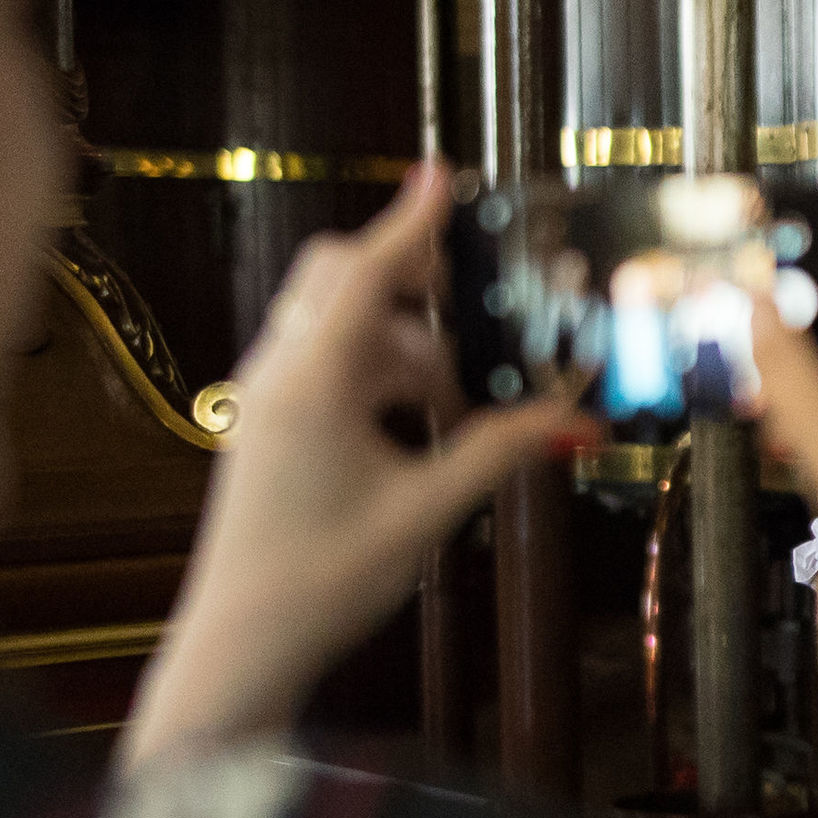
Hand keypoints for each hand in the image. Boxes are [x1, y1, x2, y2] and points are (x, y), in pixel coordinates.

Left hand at [123, 165, 591, 768]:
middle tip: (482, 302)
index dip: (411, 219)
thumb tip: (573, 420)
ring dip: (408, 341)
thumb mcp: (427, 511)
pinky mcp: (272, 423)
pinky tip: (425, 422)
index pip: (367, 271)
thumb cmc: (320, 581)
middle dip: (417, 281)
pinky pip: (330, 365)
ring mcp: (269, 397)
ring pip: (342, 326)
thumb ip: (499, 453)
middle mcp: (280, 374)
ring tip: (466, 398)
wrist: (243, 641)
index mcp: (312, 381)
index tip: (444, 176)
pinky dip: (382, 371)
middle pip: (345, 281)